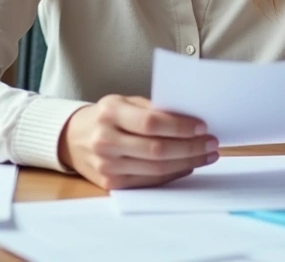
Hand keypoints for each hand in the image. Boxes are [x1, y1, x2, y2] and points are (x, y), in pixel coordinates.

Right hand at [59, 95, 218, 189]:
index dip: (180, 126)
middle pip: (157, 149)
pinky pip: (150, 181)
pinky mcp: (111, 183)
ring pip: (156, 168)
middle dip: (190, 148)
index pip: (151, 122)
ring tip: (206, 155)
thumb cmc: (106, 116)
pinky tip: (188, 165)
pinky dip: (173, 174)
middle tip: (212, 143)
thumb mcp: (124, 102)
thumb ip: (153, 108)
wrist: (72, 138)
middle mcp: (106, 140)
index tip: (203, 126)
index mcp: (110, 112)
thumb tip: (191, 119)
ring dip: (188, 162)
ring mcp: (107, 165)